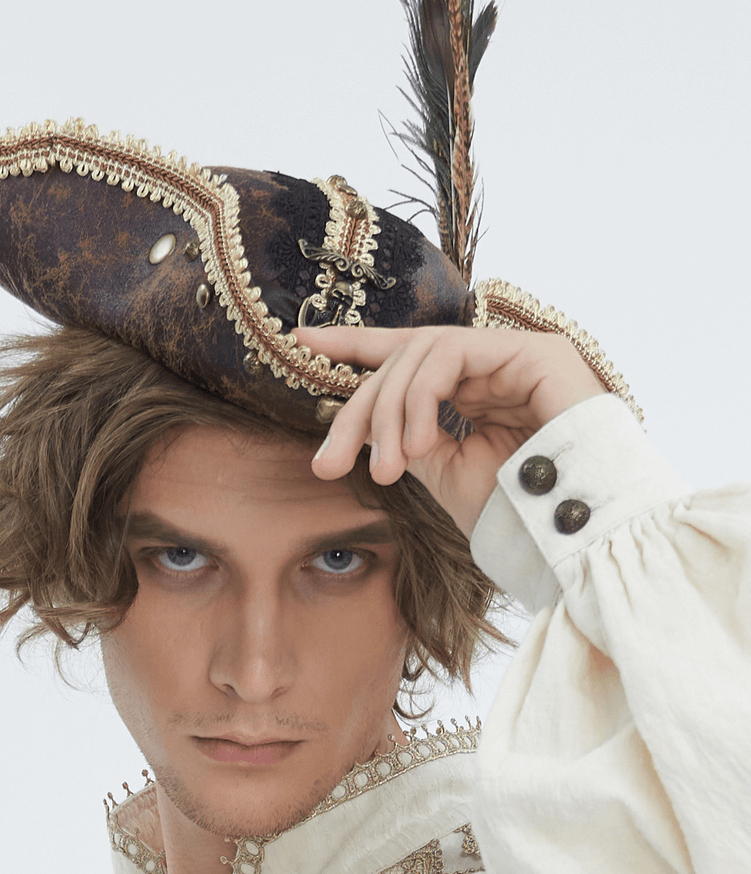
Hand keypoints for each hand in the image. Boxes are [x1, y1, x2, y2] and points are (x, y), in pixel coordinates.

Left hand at [295, 325, 605, 538]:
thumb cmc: (517, 512)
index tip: (301, 338)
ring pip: (420, 354)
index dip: (354, 344)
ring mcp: (514, 354)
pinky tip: (416, 443)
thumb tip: (368, 420)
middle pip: (403, 360)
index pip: (408, 357)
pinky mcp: (533, 350)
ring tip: (387, 467)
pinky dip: (421, 397)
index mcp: (474, 391)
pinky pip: (451, 353)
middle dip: (359, 410)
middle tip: (327, 462)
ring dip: (389, 413)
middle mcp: (493, 365)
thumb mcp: (445, 474)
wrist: (573, 534)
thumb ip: (409, 437)